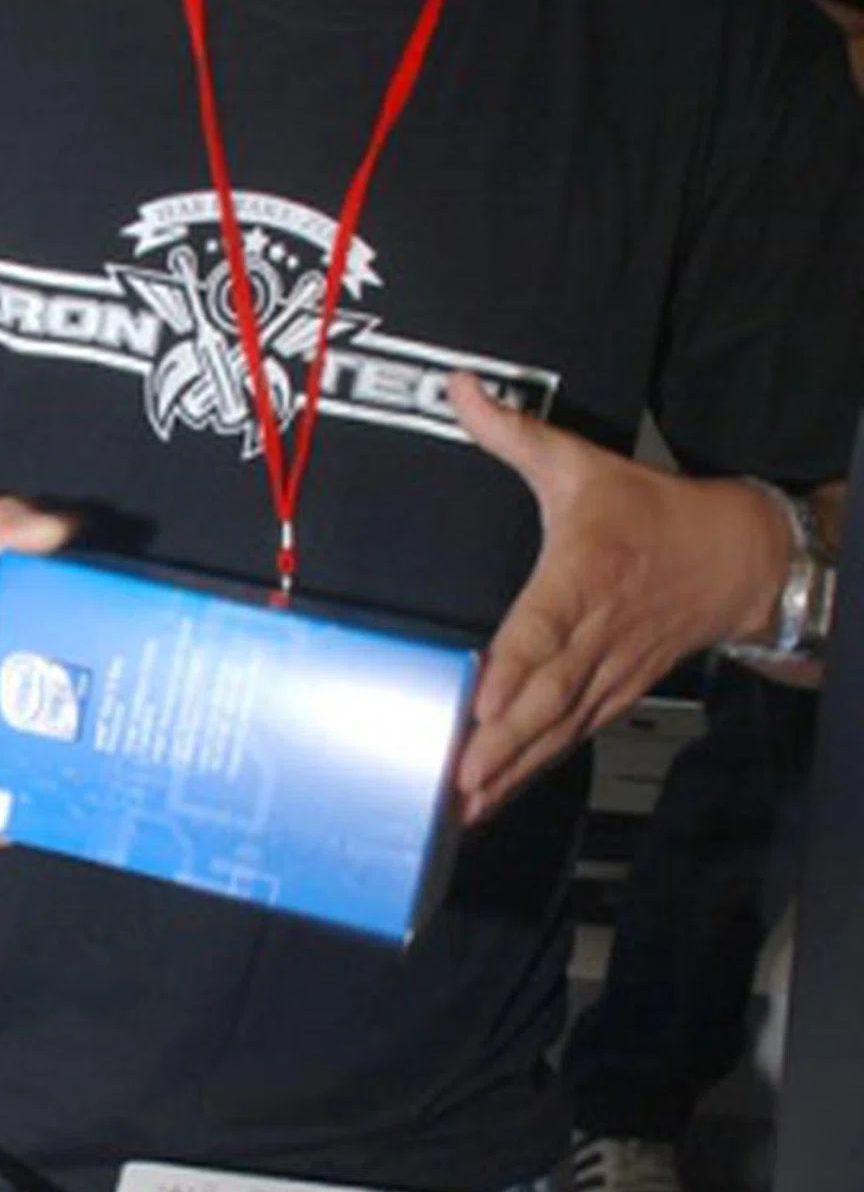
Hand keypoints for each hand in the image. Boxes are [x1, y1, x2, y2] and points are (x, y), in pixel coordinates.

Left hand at [447, 371, 786, 822]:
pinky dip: (533, 771)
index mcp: (585, 576)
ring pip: (557, 728)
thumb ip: (514, 432)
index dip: (516, 667)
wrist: (735, 559)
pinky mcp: (614, 696)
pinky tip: (494, 799)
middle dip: (502, 742)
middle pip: (546, 695)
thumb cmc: (650, 514)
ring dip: (512, 769)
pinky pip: (570, 739)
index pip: (544, 626)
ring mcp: (608, 672)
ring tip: (463, 805)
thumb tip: (459, 386)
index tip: (482, 700)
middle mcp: (596, 633)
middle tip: (456, 778)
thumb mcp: (581, 465)